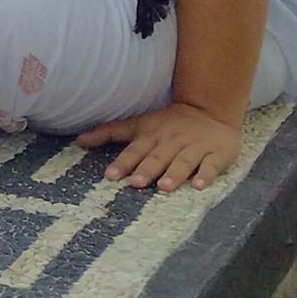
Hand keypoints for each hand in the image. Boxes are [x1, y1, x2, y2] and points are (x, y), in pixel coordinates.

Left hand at [77, 100, 243, 190]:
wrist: (209, 111)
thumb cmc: (167, 123)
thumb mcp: (139, 125)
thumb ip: (110, 133)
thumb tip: (79, 140)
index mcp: (152, 136)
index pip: (135, 150)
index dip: (123, 162)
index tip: (111, 175)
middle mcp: (172, 142)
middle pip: (158, 157)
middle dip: (146, 169)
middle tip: (136, 184)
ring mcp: (196, 148)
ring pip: (183, 161)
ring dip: (174, 174)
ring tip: (164, 187)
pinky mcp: (217, 153)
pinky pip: (212, 165)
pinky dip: (206, 175)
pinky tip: (199, 186)